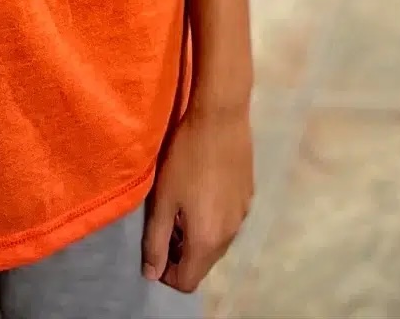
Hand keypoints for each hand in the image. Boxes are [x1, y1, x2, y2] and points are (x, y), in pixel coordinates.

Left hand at [143, 103, 253, 294]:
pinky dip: (212, 220)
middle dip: (181, 254)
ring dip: (197, 237)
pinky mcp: (248, 198)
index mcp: (207, 241)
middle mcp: (230, 236)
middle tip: (164, 223)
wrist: (221, 118)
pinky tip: (201, 190)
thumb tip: (151, 274)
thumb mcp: (162, 199)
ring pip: (217, 244)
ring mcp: (242, 217)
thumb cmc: (185, 157)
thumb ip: (155, 241)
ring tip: (181, 206)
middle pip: (203, 264)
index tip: (154, 248)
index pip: (187, 281)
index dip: (166, 274)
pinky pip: (228, 223)